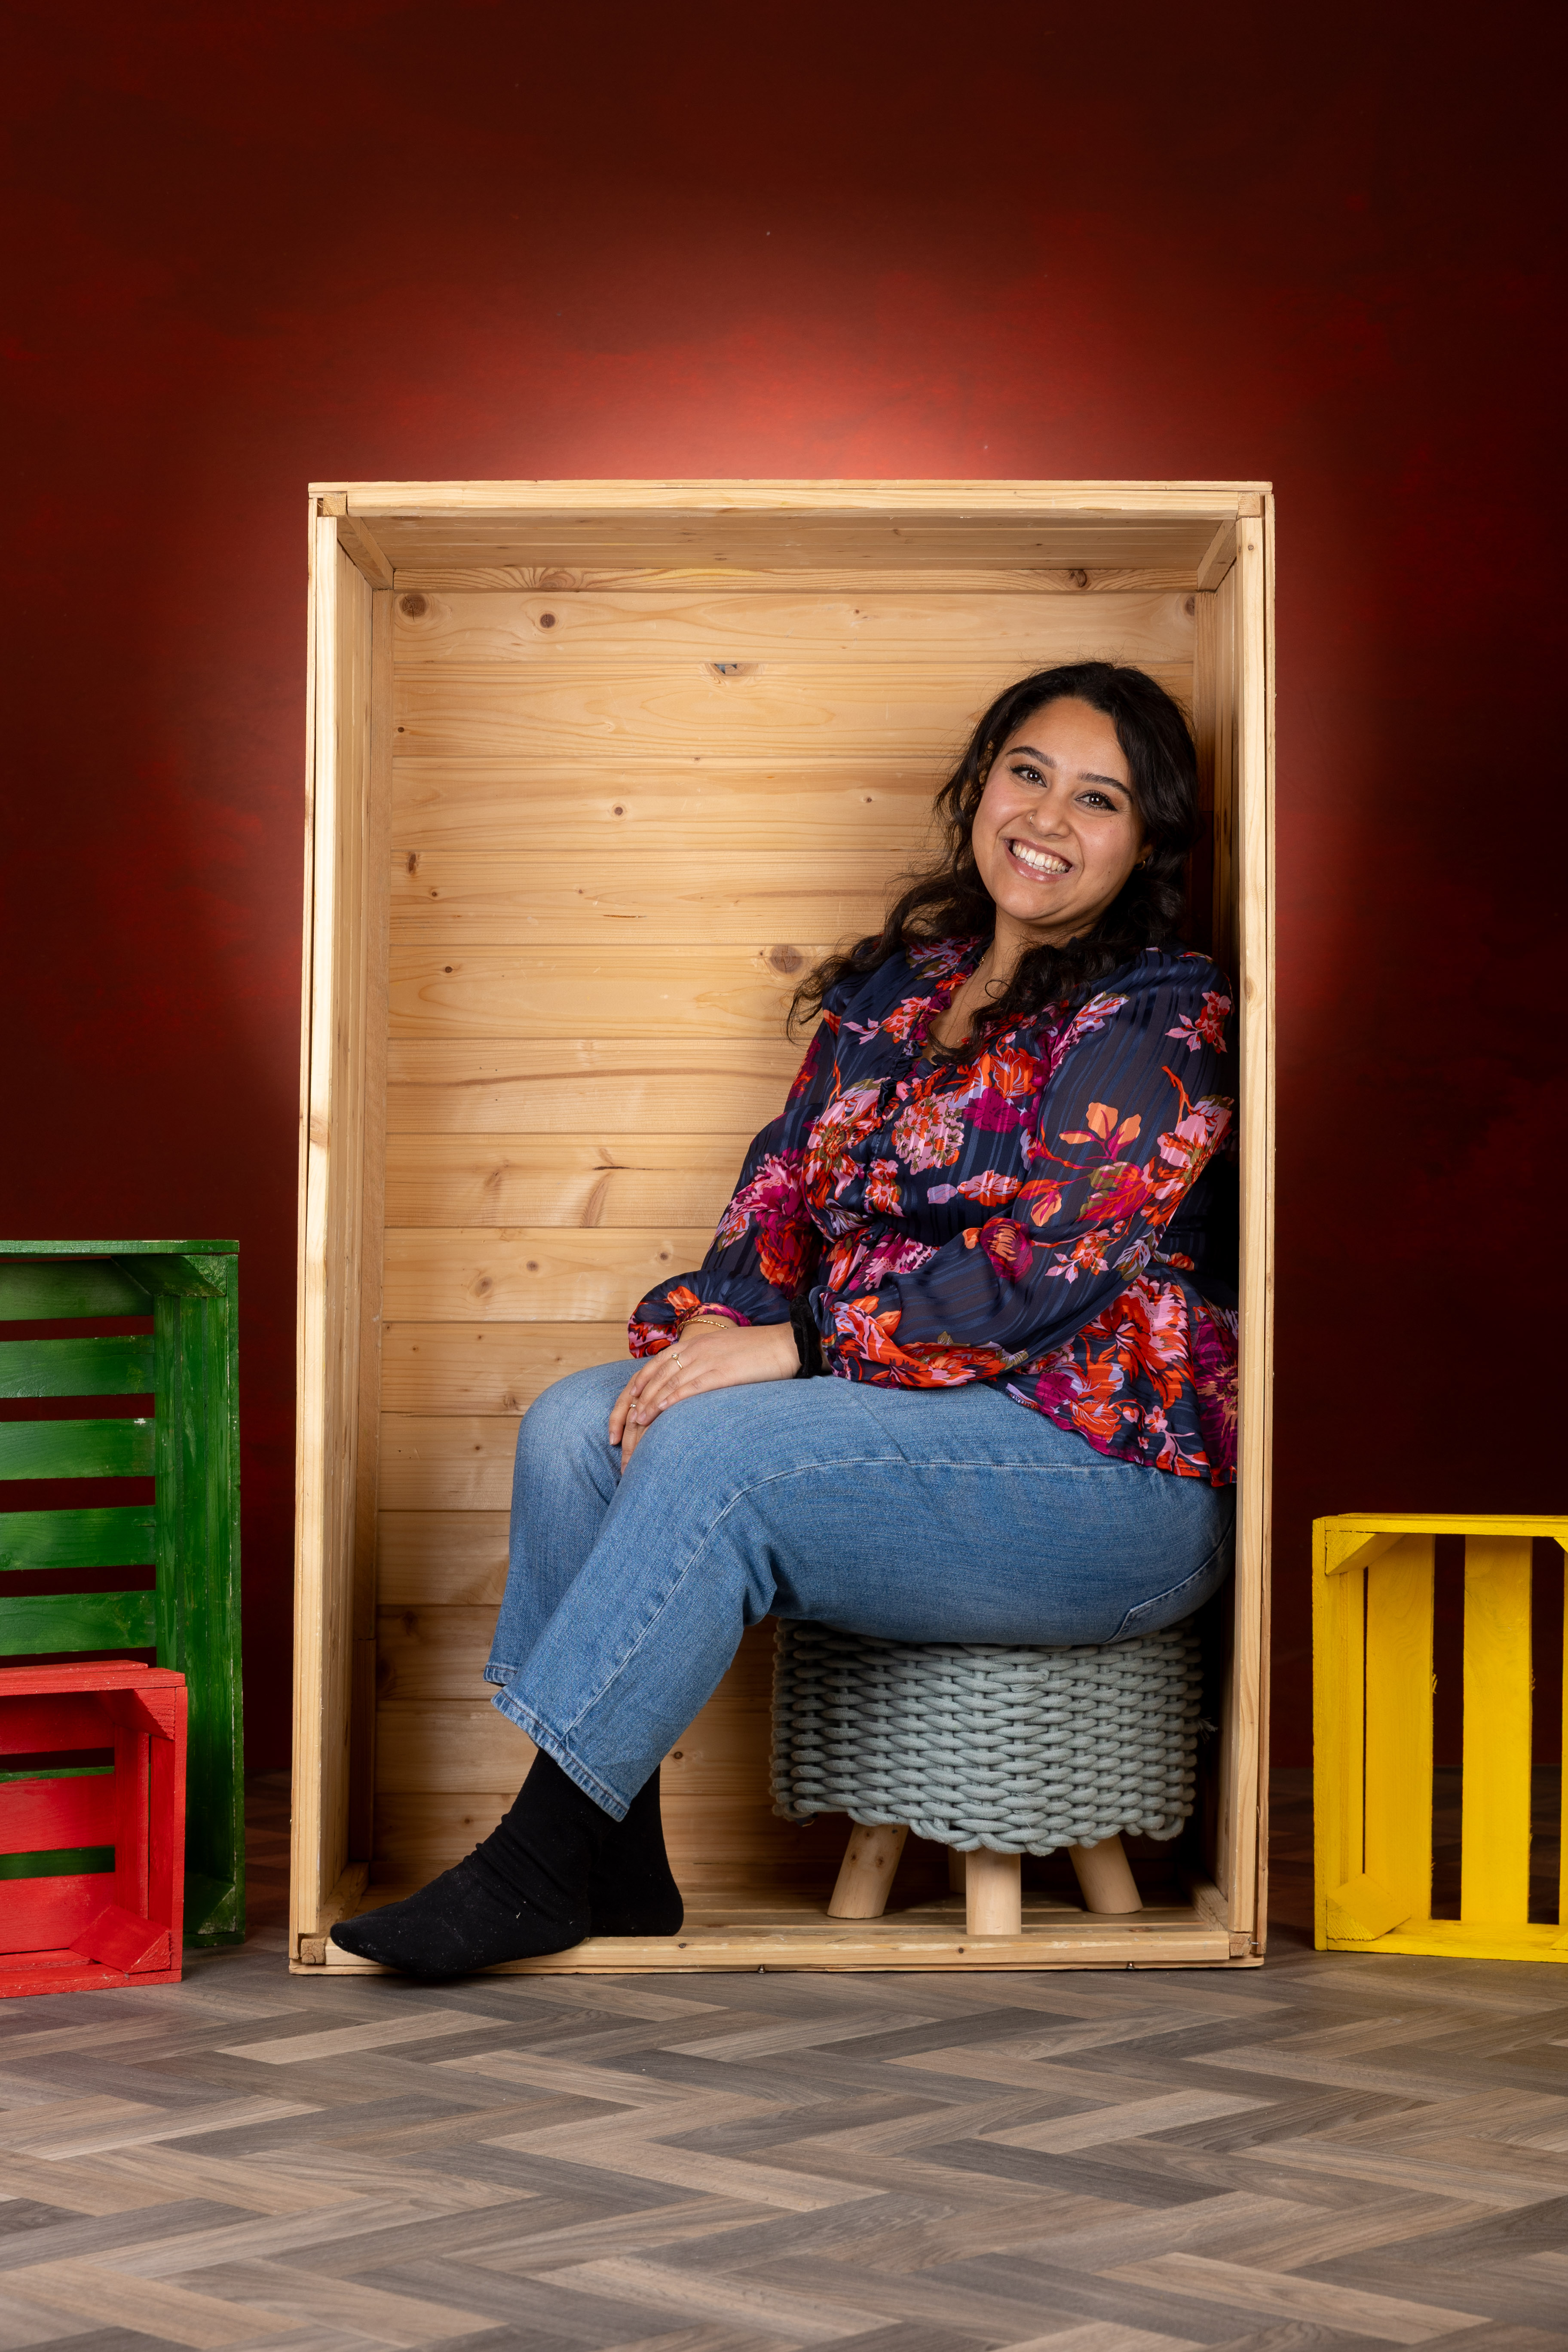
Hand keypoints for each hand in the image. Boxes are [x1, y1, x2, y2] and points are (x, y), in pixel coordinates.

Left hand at [609, 1319, 798, 1467]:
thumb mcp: (721, 1354)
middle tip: (622, 1430)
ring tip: (635, 1424)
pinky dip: (671, 1399)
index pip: (651, 1367)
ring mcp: (707, 1359)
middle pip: (653, 1378)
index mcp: (692, 1344)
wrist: (787, 1343)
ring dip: (648, 1404)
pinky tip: (659, 1413)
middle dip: (633, 1404)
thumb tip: (685, 1387)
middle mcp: (694, 1349)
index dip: (632, 1390)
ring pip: (668, 1383)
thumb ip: (700, 1366)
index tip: (622, 1411)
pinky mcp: (722, 1372)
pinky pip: (691, 1386)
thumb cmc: (757, 1353)